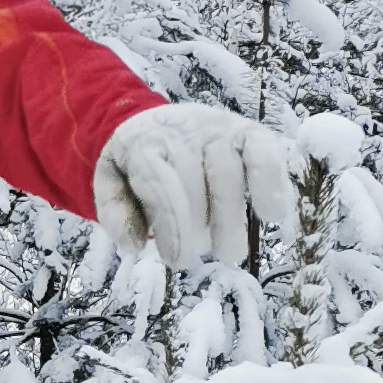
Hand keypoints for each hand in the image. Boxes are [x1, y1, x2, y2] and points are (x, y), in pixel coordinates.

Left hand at [90, 101, 292, 271]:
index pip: (158, 181)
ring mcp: (216, 128)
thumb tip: (133, 245)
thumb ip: (115, 212)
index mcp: (141, 142)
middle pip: (192, 180)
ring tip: (229, 253)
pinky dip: (271, 181)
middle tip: (197, 258)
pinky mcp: (248, 132)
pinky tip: (272, 215)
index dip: (170, 224)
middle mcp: (180, 131)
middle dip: (195, 225)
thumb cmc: (136, 164)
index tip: (177, 260)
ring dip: (230, 216)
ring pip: (227, 171)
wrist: (156, 122)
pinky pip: (263, 151)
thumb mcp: (110, 182)